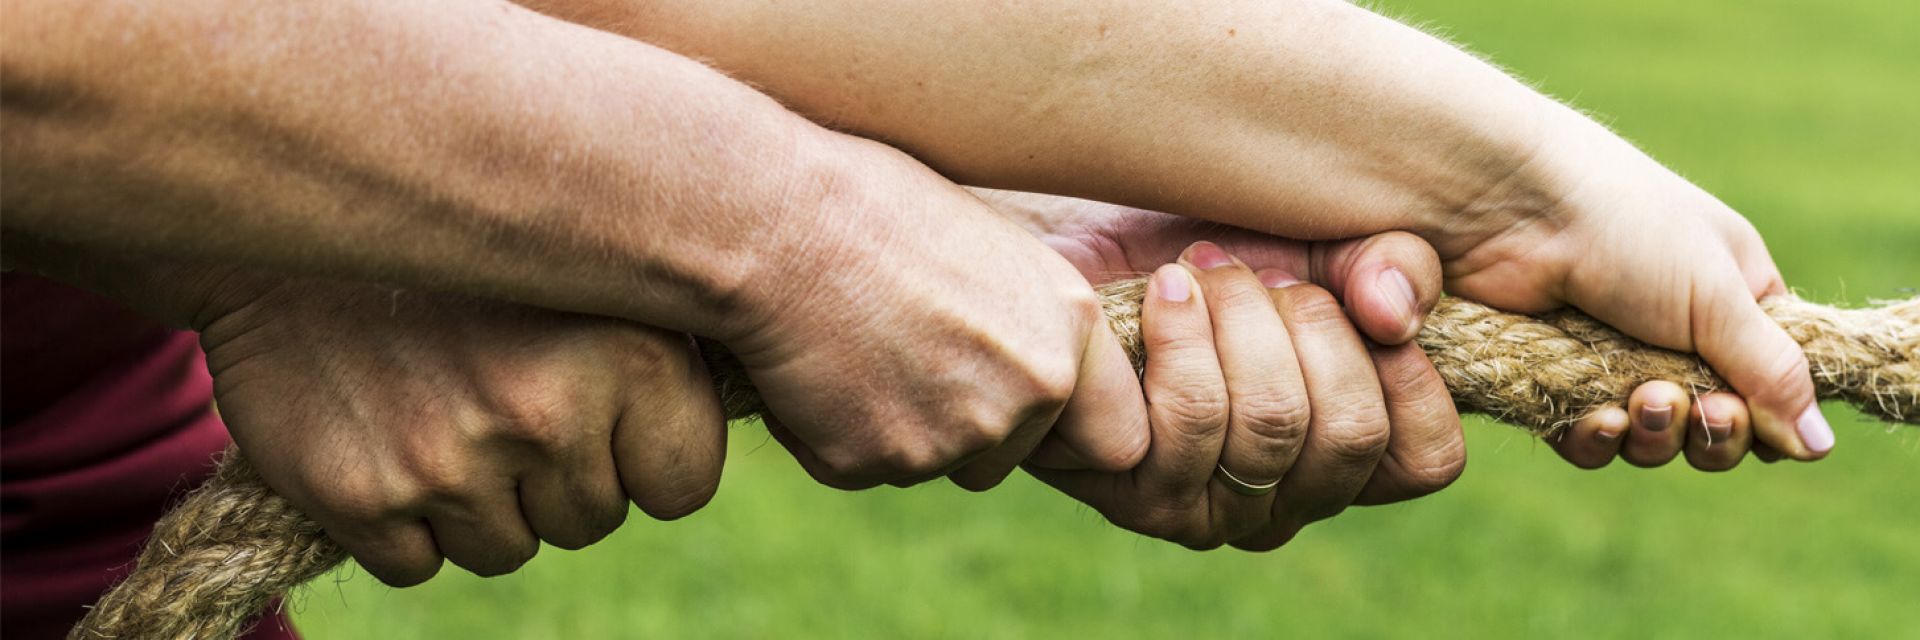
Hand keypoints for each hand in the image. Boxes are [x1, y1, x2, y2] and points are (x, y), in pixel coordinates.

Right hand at [195, 274, 726, 585]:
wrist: (290, 225)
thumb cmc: (472, 256)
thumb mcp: (598, 270)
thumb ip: (673, 347)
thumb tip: (773, 405)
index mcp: (636, 356)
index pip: (682, 485)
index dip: (639, 452)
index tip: (595, 398)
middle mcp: (551, 411)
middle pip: (592, 520)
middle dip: (555, 472)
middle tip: (496, 382)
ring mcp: (453, 460)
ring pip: (507, 549)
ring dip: (481, 498)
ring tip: (442, 396)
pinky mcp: (362, 496)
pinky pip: (419, 565)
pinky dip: (404, 521)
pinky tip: (387, 429)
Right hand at [719, 139, 1150, 490]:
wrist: (777, 220)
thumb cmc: (873, 203)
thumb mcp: (991, 248)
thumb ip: (1027, 322)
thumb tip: (1030, 369)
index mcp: (1068, 329)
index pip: (1117, 438)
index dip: (1067, 432)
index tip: (1023, 410)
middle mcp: (1028, 391)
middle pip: (1005, 460)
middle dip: (961, 430)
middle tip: (902, 356)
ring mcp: (952, 436)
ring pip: (930, 465)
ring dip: (895, 427)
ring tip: (853, 341)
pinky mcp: (874, 461)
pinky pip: (860, 466)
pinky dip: (833, 432)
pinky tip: (813, 363)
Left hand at [1033, 242, 1460, 548]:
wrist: (1072, 249)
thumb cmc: (1204, 257)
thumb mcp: (1316, 243)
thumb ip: (1387, 267)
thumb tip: (1394, 314)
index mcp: (1340, 457)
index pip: (1425, 460)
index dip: (1411, 376)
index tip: (1356, 300)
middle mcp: (1284, 502)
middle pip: (1350, 433)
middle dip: (1313, 323)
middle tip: (1262, 271)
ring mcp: (1210, 509)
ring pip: (1272, 422)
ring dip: (1241, 317)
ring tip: (1203, 269)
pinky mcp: (1136, 494)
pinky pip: (1191, 418)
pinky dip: (1184, 331)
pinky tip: (1165, 289)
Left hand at [1434, 113, 1826, 460]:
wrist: (1508, 207)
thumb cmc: (1626, 227)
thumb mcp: (1717, 294)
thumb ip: (1771, 372)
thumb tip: (1818, 445)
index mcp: (1731, 297)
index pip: (1770, 381)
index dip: (1765, 412)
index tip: (1751, 410)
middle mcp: (1674, 331)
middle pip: (1712, 424)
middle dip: (1712, 433)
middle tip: (1703, 410)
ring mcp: (1609, 356)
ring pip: (1649, 440)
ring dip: (1656, 438)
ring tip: (1644, 401)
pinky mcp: (1549, 378)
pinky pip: (1585, 439)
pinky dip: (1595, 440)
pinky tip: (1596, 420)